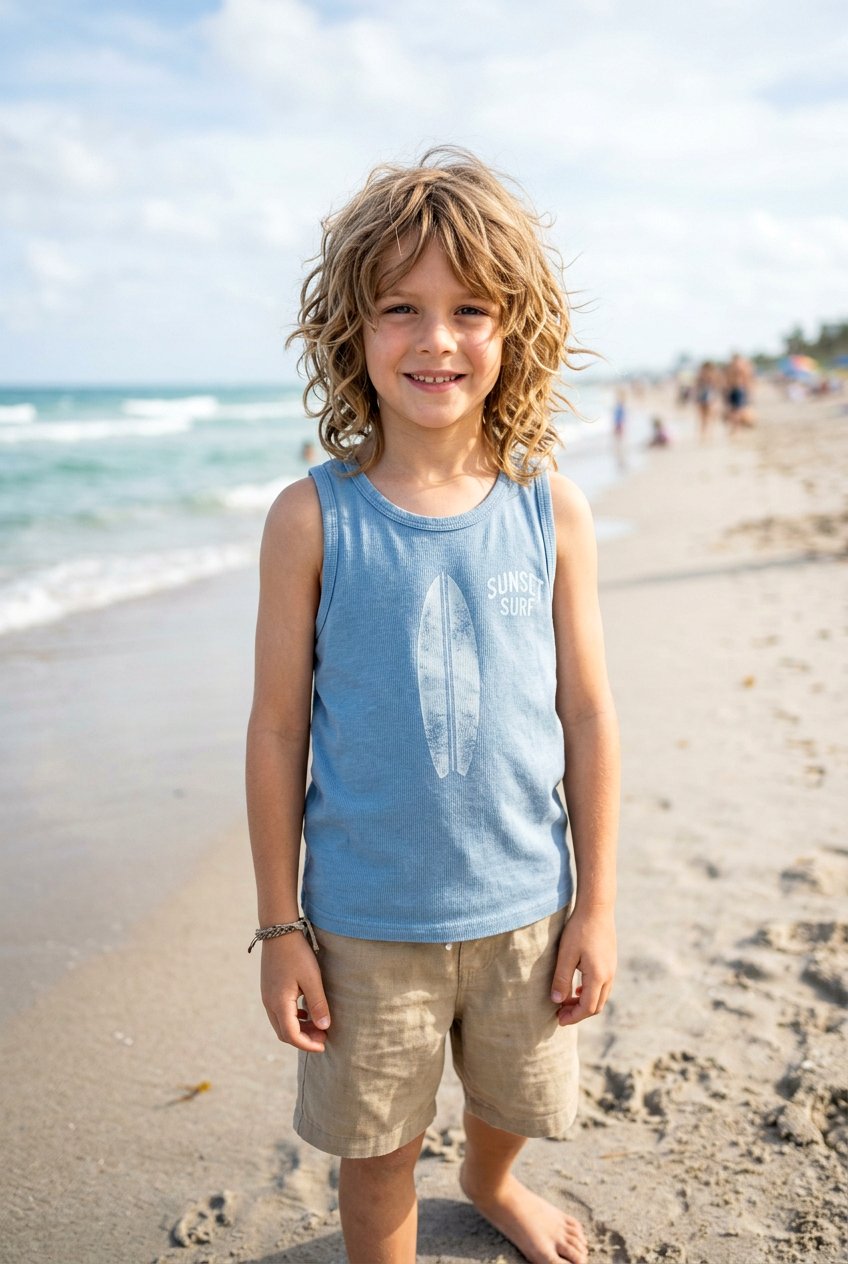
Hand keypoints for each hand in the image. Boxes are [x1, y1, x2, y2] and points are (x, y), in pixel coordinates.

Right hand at [260, 932, 330, 1051]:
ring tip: (318, 1025)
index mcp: (279, 1003)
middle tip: (324, 1036)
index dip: (307, 1044)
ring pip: (281, 1024)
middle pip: (284, 1033)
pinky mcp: (269, 989)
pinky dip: (293, 1018)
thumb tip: (324, 1027)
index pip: (291, 1035)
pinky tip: (306, 1011)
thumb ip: (318, 1004)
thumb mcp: (312, 979)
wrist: (279, 931)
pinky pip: (279, 1012)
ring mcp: (267, 996)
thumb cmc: (297, 953)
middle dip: (304, 1039)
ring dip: (298, 1029)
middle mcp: (269, 1003)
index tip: (324, 1046)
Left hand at [550, 906, 615, 1026]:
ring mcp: (612, 969)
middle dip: (578, 1013)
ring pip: (600, 997)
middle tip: (560, 1013)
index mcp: (598, 976)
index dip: (573, 1017)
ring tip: (566, 1001)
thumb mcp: (566, 955)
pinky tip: (577, 988)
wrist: (597, 908)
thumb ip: (561, 979)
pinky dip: (590, 993)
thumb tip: (556, 1001)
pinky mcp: (610, 963)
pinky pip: (602, 986)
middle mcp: (608, 976)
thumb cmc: (579, 930)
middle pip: (596, 1006)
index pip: (588, 1008)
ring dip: (584, 1003)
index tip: (559, 1019)